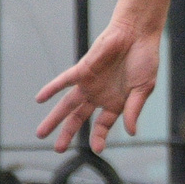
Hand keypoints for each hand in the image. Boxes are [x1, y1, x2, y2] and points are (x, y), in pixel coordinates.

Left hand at [35, 0, 177, 154]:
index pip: (102, 125)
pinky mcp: (83, 70)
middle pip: (78, 118)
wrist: (137, 34)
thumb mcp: (143, 88)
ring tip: (41, 133)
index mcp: (115, 103)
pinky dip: (51, 89)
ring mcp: (89, 84)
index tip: (97, 149)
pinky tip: (40, 99)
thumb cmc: (144, 59)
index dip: (99, 138)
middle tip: (58, 149)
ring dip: (54, 118)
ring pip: (67, 105)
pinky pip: (64, 81)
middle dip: (67, 133)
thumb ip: (134, 109)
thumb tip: (131, 132)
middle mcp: (99, 96)